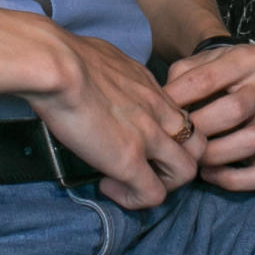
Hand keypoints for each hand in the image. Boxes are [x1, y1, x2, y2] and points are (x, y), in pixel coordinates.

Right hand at [23, 28, 206, 210]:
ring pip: (186, 172)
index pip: (180, 116)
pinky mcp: (130, 159)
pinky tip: (108, 186)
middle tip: (144, 166)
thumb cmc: (64, 56)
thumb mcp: (103, 59)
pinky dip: (134, 199)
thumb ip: (113, 77)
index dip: (167, 135)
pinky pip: (152, 194)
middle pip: (197, 143)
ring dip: (160, 183)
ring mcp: (149, 136)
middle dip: (176, 161)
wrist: (56, 65)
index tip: (137, 140)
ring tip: (127, 181)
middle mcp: (158, 110)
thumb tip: (102, 85)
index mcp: (149, 86)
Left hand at [162, 42, 254, 191]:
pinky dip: (234, 179)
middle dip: (199, 128)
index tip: (157, 110)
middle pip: (235, 109)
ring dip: (215, 153)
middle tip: (176, 137)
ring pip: (252, 140)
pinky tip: (209, 173)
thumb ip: (180, 81)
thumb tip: (162, 111)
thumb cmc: (212, 75)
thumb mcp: (195, 65)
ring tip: (193, 156)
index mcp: (251, 58)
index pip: (208, 78)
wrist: (240, 82)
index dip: (178, 97)